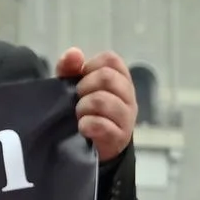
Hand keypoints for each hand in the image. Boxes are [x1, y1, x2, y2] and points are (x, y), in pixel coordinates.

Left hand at [57, 49, 135, 163]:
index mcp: (120, 80)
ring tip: (80, 115)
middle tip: (78, 98)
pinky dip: (87, 125)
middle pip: (107, 77)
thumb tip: (74, 53)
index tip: (82, 79)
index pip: (111, 60)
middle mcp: (128, 96)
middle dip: (85, 87)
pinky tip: (83, 128)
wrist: (95, 146)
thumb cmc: (86, 110)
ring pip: (103, 101)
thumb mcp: (74, 85)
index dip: (91, 65)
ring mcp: (127, 118)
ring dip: (83, 107)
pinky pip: (102, 125)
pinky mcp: (119, 137)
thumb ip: (71, 68)